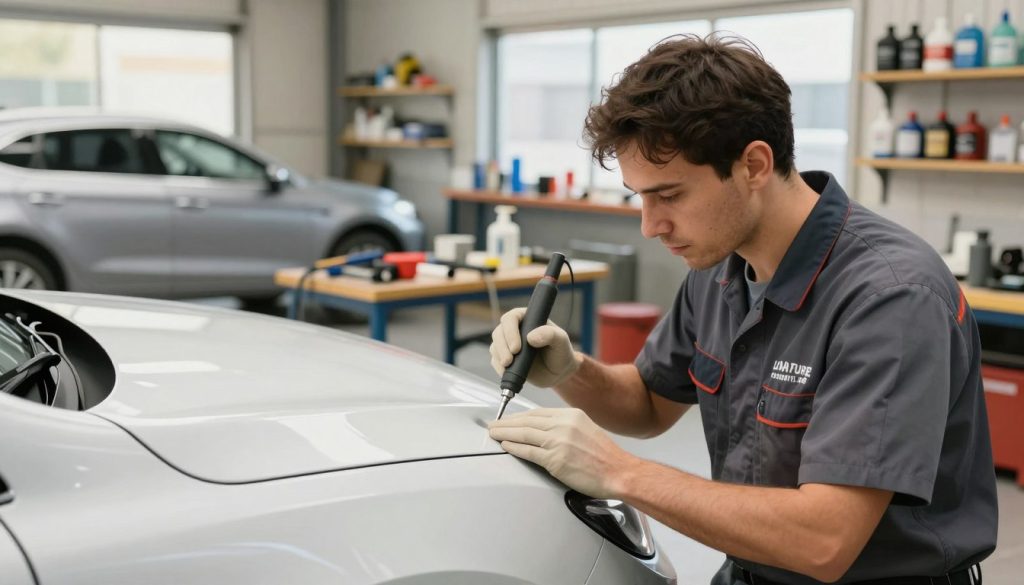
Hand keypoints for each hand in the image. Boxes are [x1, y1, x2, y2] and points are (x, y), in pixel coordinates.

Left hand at [488, 408, 633, 498]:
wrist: (619, 472)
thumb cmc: (605, 457)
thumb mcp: (586, 430)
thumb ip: (566, 427)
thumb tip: (545, 429)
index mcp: (572, 416)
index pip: (537, 412)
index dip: (519, 416)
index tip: (508, 419)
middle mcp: (564, 425)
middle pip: (527, 421)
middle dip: (507, 423)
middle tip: (493, 425)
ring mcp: (559, 441)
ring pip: (524, 434)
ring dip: (504, 433)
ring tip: (493, 433)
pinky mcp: (555, 459)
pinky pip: (528, 451)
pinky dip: (514, 448)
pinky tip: (505, 446)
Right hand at [489, 307, 581, 387]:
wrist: (557, 372)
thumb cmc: (560, 352)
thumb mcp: (561, 341)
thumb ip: (550, 335)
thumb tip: (531, 337)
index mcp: (527, 319)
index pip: (511, 318)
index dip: (510, 331)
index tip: (516, 348)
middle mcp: (515, 329)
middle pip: (499, 332)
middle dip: (502, 347)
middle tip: (509, 360)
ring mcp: (508, 344)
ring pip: (495, 346)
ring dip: (499, 357)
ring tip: (508, 366)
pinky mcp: (505, 358)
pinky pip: (495, 360)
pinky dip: (498, 367)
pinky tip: (506, 372)